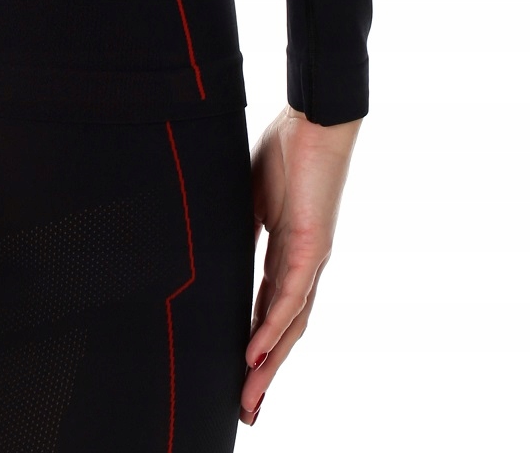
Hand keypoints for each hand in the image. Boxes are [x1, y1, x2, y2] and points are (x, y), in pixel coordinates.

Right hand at [239, 105, 360, 425]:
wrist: (316, 120)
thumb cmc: (287, 148)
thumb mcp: (251, 196)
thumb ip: (240, 226)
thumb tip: (212, 245)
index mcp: (286, 252)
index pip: (270, 310)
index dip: (256, 345)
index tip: (240, 375)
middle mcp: (303, 264)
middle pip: (283, 331)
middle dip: (265, 373)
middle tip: (246, 409)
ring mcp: (310, 259)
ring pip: (289, 325)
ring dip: (268, 365)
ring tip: (248, 397)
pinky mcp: (312, 246)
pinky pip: (291, 297)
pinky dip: (273, 328)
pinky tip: (256, 353)